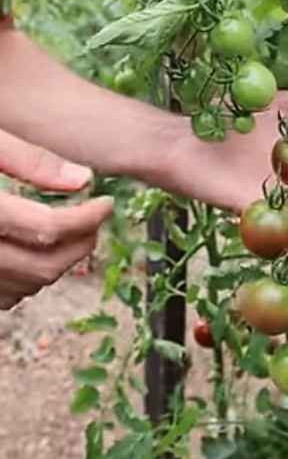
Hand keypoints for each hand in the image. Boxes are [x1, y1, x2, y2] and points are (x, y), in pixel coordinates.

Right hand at [0, 130, 113, 309]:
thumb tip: (83, 180)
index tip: (106, 203)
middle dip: (81, 244)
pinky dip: (26, 280)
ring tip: (72, 233)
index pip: (47, 227)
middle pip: (42, 266)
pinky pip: (1, 299)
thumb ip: (25, 158)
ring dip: (59, 264)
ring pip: (25, 287)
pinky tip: (32, 252)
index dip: (88, 218)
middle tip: (95, 220)